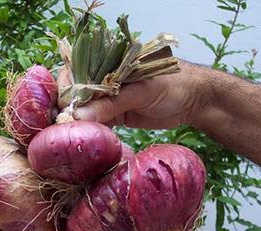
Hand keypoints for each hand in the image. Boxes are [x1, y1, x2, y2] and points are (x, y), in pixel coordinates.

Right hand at [57, 60, 210, 128]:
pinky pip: (98, 122)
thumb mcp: (142, 91)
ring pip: (86, 109)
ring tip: (76, 136)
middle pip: (77, 93)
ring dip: (81, 123)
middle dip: (70, 109)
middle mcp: (105, 79)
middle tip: (67, 127)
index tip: (64, 108)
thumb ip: (111, 103)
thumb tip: (79, 116)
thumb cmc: (173, 85)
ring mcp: (110, 98)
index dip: (67, 88)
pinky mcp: (116, 114)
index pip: (77, 70)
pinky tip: (91, 138)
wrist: (195, 101)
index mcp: (110, 61)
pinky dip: (94, 131)